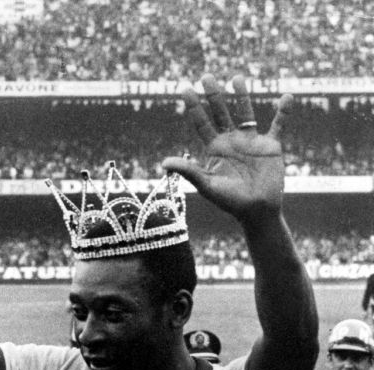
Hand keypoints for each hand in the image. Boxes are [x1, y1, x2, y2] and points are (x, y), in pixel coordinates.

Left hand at [162, 74, 292, 224]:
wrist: (256, 211)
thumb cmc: (229, 201)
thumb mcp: (206, 184)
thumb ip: (187, 170)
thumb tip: (163, 163)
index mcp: (214, 148)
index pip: (201, 122)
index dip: (193, 106)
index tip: (185, 88)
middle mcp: (231, 141)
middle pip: (220, 113)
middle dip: (214, 95)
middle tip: (206, 77)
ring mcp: (251, 142)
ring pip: (245, 113)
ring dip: (242, 96)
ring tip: (236, 78)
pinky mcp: (271, 146)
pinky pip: (278, 125)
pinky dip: (284, 113)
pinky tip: (287, 97)